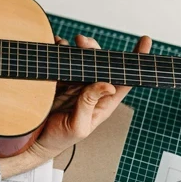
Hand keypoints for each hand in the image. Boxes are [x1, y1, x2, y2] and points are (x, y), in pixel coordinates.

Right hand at [0, 34, 151, 178]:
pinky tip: (58, 45)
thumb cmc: (61, 138)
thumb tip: (108, 85)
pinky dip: (61, 49)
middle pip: (102, 63)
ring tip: (71, 44)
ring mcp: (76, 83)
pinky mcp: (60, 79)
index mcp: (104, 102)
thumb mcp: (79, 125)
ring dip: (78, 48)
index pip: (125, 80)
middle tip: (83, 42)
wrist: (35, 139)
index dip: (136, 62)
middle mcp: (92, 90)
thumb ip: (90, 104)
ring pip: (83, 58)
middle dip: (95, 48)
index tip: (145, 41)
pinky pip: (64, 60)